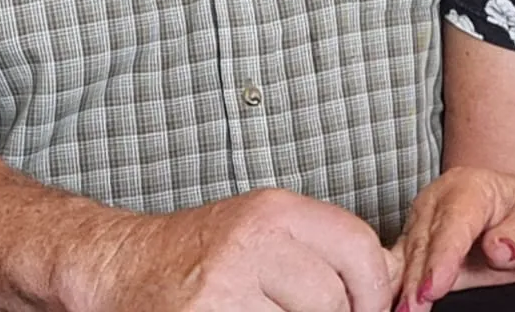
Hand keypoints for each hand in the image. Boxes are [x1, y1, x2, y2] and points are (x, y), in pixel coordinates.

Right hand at [74, 188, 400, 311]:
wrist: (121, 267)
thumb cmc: (200, 254)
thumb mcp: (265, 232)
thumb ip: (324, 248)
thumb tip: (394, 275)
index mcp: (274, 212)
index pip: (358, 247)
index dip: (375, 289)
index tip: (370, 308)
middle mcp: (252, 242)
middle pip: (334, 297)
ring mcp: (224, 289)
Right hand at [393, 167, 514, 309]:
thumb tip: (498, 249)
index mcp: (470, 186)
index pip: (453, 224)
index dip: (442, 258)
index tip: (435, 287)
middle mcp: (439, 198)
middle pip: (424, 240)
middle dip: (417, 276)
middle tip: (414, 308)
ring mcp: (423, 217)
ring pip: (408, 252)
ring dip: (405, 282)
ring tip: (405, 309)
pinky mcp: (414, 238)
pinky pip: (402, 260)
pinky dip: (399, 281)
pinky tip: (398, 301)